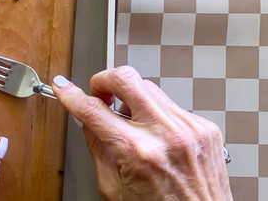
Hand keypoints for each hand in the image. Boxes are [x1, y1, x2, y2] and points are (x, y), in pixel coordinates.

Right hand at [53, 66, 231, 200]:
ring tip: (128, 119)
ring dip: (130, 97)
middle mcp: (166, 135)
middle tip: (99, 93)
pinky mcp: (205, 127)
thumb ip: (97, 147)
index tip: (63, 87)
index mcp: (138, 152)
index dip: (71, 95)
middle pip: (126, 78)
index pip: (93, 110)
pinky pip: (170, 104)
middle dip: (103, 80)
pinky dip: (155, 113)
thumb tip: (85, 118)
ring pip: (148, 86)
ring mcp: (189, 128)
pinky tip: (153, 132)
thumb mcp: (113, 188)